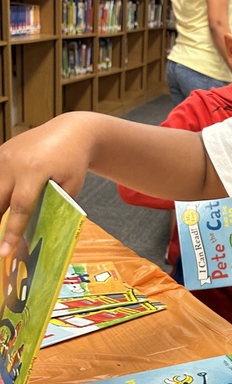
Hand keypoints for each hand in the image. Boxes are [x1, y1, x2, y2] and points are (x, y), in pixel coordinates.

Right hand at [0, 114, 90, 257]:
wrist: (70, 132)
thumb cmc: (74, 161)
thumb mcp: (71, 185)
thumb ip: (54, 204)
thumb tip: (36, 229)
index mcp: (34, 170)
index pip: (20, 207)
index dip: (11, 232)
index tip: (4, 251)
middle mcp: (14, 162)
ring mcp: (4, 155)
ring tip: (0, 230)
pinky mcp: (0, 152)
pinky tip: (2, 206)